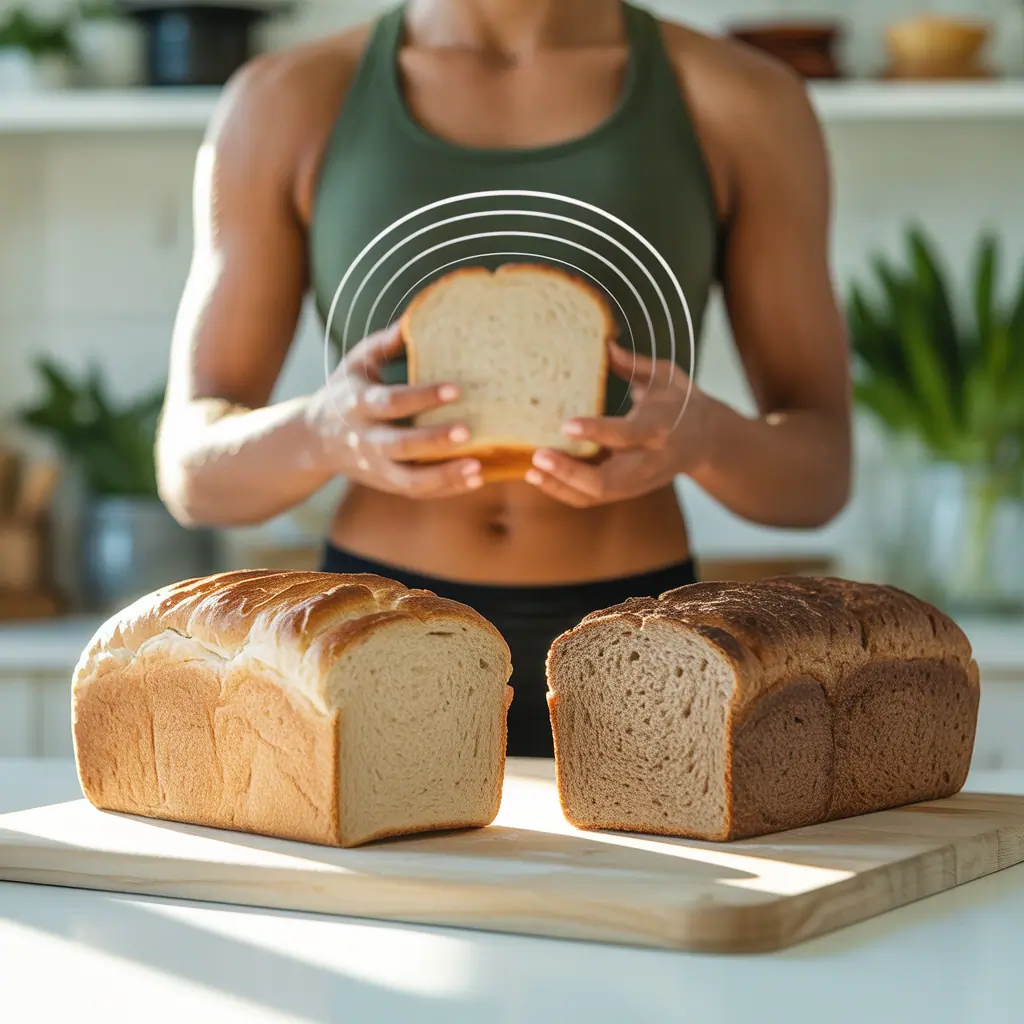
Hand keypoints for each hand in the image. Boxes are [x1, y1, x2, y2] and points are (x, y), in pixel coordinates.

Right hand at [307, 323, 484, 498]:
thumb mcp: (357, 362)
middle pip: (400, 446)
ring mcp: (376, 467)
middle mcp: (365, 439)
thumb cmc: (346, 390)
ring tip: (478, 467)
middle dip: (433, 440)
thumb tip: (414, 319)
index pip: (391, 402)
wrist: (315, 438)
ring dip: (444, 476)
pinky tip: (476, 477)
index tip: (454, 390)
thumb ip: (384, 343)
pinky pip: (418, 491)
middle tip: (467, 431)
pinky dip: (447, 488)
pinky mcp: (387, 483)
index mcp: (358, 404)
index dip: (421, 397)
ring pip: (409, 479)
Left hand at [524, 343, 709, 507]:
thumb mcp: (665, 376)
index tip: (566, 424)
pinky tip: (538, 477)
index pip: (627, 435)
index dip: (596, 432)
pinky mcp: (626, 491)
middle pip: (607, 481)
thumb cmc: (681, 402)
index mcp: (660, 428)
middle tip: (538, 456)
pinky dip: (563, 491)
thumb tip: (603, 343)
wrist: (707, 441)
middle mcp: (648, 461)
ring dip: (560, 486)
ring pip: (596, 495)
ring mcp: (637, 482)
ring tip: (530, 470)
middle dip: (569, 472)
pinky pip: (591, 499)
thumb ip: (633, 364)